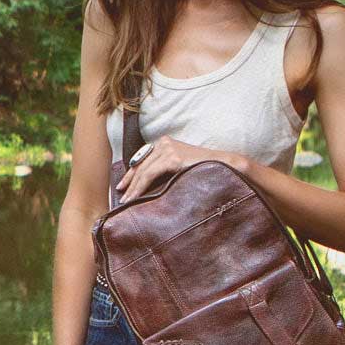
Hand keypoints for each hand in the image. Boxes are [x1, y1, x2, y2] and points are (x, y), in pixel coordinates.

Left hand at [117, 137, 250, 200]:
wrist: (223, 166)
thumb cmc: (202, 171)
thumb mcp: (178, 169)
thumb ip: (164, 172)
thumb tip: (147, 187)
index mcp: (164, 143)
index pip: (142, 160)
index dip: (131, 175)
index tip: (123, 188)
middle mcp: (164, 142)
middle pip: (140, 165)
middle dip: (129, 183)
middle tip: (121, 198)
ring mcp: (168, 148)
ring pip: (143, 171)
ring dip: (133, 188)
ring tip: (126, 202)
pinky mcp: (172, 157)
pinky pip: (149, 174)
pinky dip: (140, 187)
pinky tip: (135, 197)